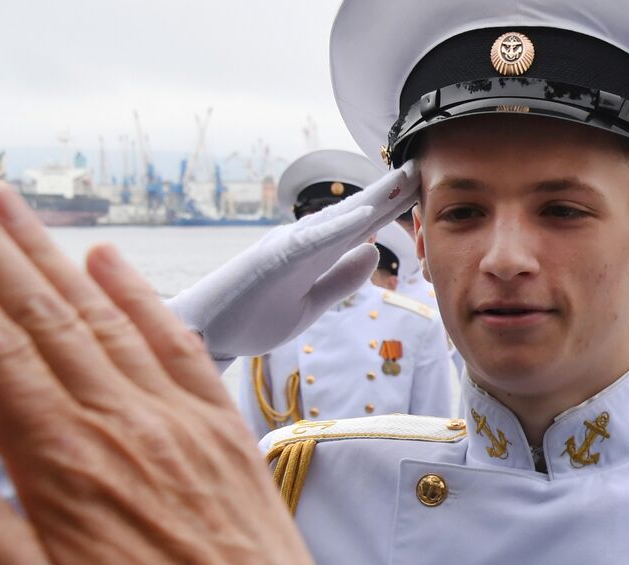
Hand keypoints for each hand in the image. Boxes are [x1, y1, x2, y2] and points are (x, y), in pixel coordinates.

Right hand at [0, 184, 352, 564]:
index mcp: (64, 466)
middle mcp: (122, 426)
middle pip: (41, 319)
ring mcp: (180, 424)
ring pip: (102, 320)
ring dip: (51, 258)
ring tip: (11, 207)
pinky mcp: (223, 436)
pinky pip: (178, 347)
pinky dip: (139, 300)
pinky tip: (113, 266)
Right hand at [169, 161, 418, 361]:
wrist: (206, 333)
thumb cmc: (253, 317)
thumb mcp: (312, 303)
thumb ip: (341, 279)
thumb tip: (373, 251)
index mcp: (315, 252)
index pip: (361, 225)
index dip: (391, 206)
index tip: (421, 188)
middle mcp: (303, 240)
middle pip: (355, 213)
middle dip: (389, 192)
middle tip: (422, 167)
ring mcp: (287, 246)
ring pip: (337, 219)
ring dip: (371, 200)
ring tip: (402, 181)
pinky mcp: (273, 259)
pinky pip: (311, 242)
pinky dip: (338, 229)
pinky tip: (365, 219)